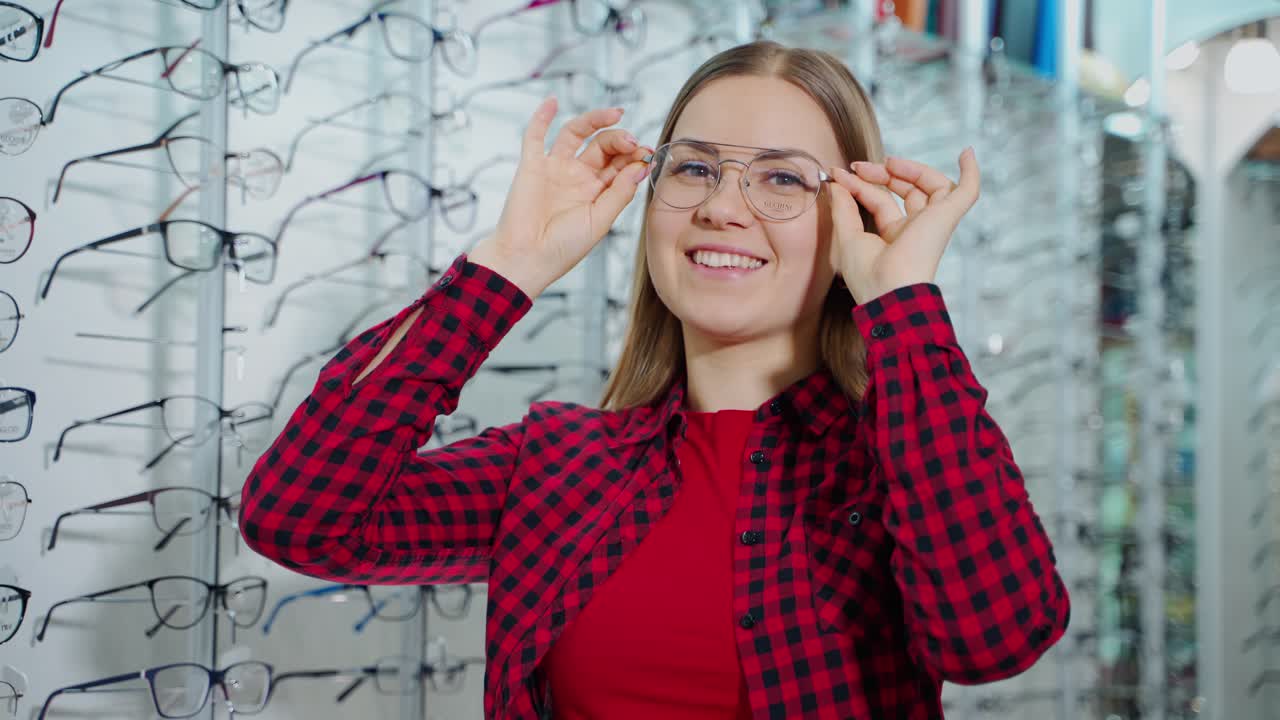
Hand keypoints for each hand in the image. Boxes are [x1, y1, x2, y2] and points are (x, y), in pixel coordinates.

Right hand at [473, 97, 650, 297]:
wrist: (527, 259)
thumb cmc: (563, 248)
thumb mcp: (600, 221)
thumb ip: (619, 193)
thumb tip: (640, 166)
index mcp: (596, 193)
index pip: (619, 165)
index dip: (634, 157)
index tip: (646, 154)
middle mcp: (577, 177)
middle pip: (602, 147)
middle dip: (620, 140)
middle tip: (632, 142)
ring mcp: (554, 169)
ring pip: (576, 134)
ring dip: (595, 121)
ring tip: (614, 114)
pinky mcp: (531, 166)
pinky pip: (535, 136)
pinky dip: (542, 117)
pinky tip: (552, 101)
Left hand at [826, 148, 979, 302]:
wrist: (889, 291)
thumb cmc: (868, 274)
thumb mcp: (847, 236)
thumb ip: (843, 207)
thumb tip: (837, 181)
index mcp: (894, 238)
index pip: (880, 201)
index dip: (860, 184)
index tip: (839, 174)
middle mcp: (916, 229)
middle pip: (906, 191)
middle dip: (882, 174)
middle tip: (859, 167)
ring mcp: (933, 222)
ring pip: (931, 186)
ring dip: (910, 169)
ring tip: (888, 162)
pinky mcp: (947, 216)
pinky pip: (967, 191)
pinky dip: (970, 172)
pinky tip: (966, 152)